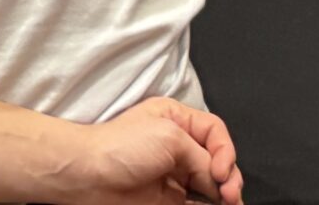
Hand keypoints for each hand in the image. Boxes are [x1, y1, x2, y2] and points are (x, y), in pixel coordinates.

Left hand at [70, 96, 241, 204]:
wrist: (89, 176)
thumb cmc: (121, 147)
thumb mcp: (169, 137)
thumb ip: (201, 158)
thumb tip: (218, 182)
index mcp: (177, 120)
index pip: (215, 132)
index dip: (225, 151)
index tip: (220, 172)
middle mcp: (178, 146)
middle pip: (218, 161)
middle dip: (228, 177)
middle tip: (229, 195)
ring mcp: (175, 175)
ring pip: (212, 186)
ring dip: (224, 195)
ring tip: (227, 204)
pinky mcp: (169, 199)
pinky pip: (197, 204)